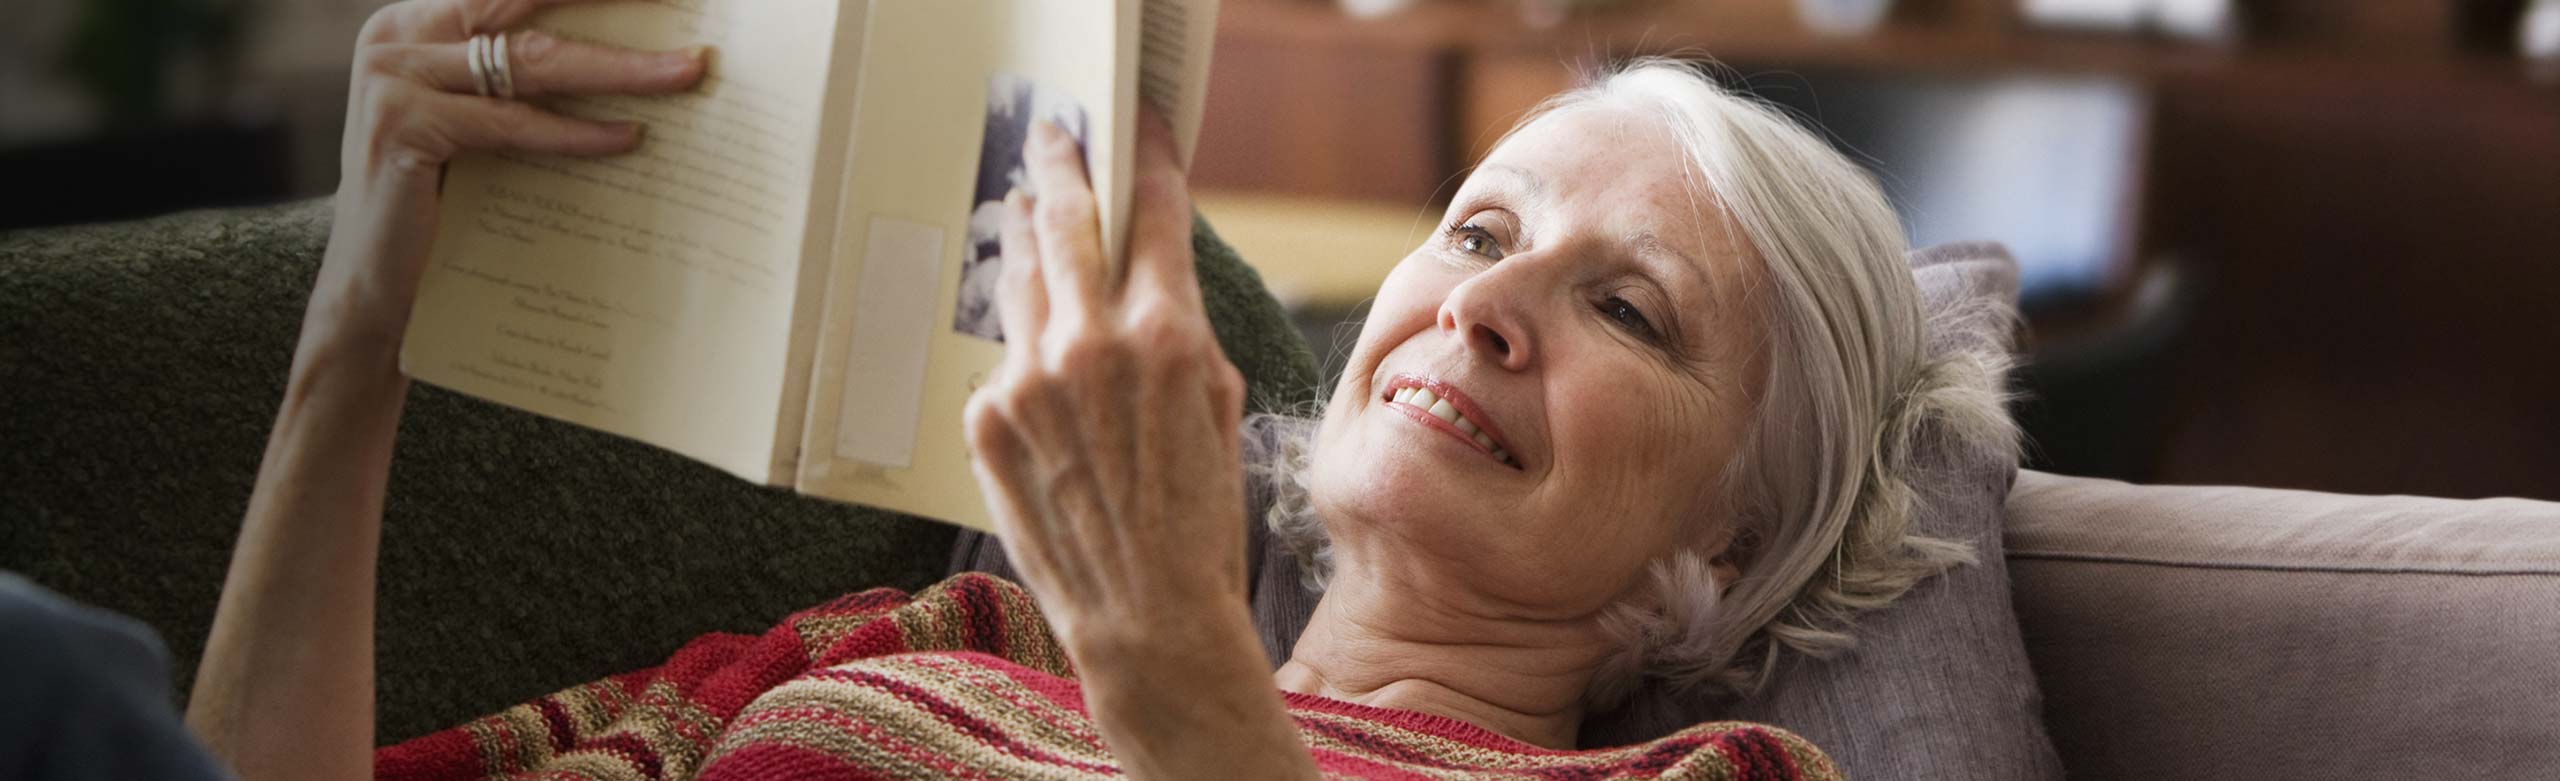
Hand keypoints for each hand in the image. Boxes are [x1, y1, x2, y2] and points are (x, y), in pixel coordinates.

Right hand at [312, 0, 704, 352]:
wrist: (373, 280)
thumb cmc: (441, 199)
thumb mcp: (479, 120)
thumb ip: (524, 80)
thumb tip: (635, 54)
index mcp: (417, 21)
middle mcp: (396, 35)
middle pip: (526, 10)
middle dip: (611, 5)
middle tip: (685, 18)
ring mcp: (393, 77)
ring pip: (531, 62)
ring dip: (620, 68)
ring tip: (684, 73)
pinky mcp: (402, 126)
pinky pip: (512, 124)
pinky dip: (576, 132)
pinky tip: (630, 136)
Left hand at [963, 111, 1250, 660]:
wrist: (1147, 618)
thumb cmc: (1199, 520)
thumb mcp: (1218, 407)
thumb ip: (1181, 332)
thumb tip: (1150, 278)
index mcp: (1166, 335)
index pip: (1153, 214)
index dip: (1147, 160)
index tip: (1139, 128)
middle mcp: (1090, 345)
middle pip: (1066, 220)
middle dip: (1062, 165)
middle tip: (1054, 135)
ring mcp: (1029, 380)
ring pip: (1022, 279)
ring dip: (1027, 239)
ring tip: (1027, 212)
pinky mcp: (988, 419)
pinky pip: (1007, 361)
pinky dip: (1026, 355)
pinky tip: (1041, 371)